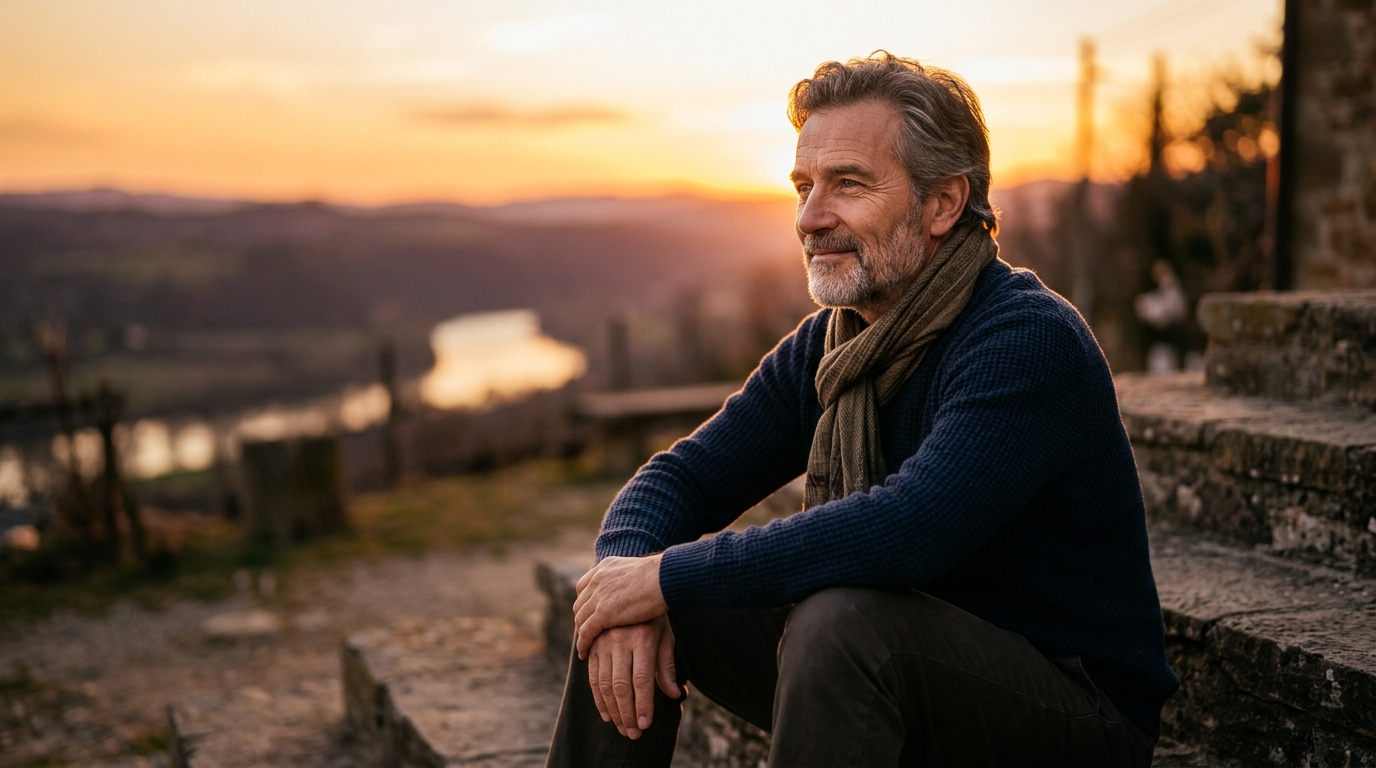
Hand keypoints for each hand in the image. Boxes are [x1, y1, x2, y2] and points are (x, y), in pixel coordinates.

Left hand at [574, 554, 667, 658]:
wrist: (664, 578)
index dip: (585, 602)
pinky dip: (583, 644)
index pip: (584, 587)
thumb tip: (637, 586)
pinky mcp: (603, 613)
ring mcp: (598, 596)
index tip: (590, 614)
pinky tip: (584, 654)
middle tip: (587, 634)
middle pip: (580, 604)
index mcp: (605, 567)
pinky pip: (586, 632)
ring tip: (584, 647)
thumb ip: (630, 579)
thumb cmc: (662, 577)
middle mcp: (597, 580)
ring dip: (580, 634)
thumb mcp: (639, 571)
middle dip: (582, 619)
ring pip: (580, 619)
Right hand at [587, 616, 679, 738]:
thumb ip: (666, 666)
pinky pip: (592, 676)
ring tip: (622, 728)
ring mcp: (603, 641)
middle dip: (627, 713)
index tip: (645, 725)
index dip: (643, 705)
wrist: (630, 589)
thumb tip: (675, 694)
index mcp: (642, 638)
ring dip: (612, 710)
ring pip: (604, 684)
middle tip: (633, 733)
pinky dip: (598, 698)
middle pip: (621, 686)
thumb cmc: (653, 617)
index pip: (642, 679)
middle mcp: (620, 640)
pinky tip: (606, 714)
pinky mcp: (592, 645)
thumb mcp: (665, 636)